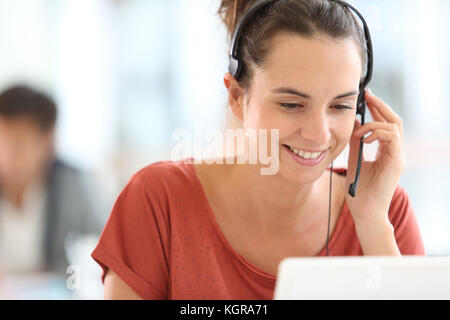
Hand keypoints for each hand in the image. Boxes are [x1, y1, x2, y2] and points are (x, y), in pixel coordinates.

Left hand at [345, 89, 405, 226]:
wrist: (365, 212)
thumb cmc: (359, 191)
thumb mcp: (354, 161)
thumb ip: (355, 143)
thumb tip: (354, 124)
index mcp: (386, 152)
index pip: (385, 124)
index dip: (377, 109)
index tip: (365, 97)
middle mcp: (395, 152)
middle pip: (393, 121)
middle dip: (380, 106)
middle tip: (366, 95)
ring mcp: (398, 157)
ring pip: (394, 127)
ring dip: (375, 123)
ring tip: (360, 130)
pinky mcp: (396, 162)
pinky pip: (392, 138)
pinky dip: (378, 133)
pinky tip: (365, 138)